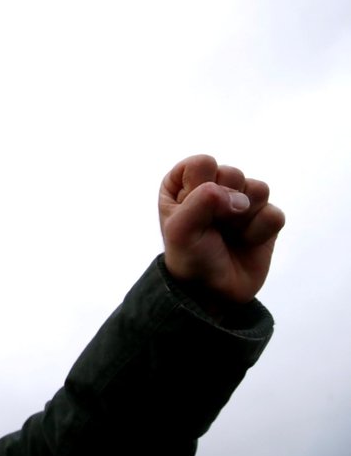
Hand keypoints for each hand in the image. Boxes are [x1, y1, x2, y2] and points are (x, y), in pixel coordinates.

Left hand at [159, 155, 284, 309]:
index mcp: (182, 183)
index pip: (201, 163)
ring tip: (229, 234)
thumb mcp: (179, 230)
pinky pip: (275, 214)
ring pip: (259, 189)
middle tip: (214, 226)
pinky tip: (246, 243)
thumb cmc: (189, 256)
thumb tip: (237, 195)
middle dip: (224, 203)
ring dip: (243, 218)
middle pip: (233, 172)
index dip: (200, 189)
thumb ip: (200, 202)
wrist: (211, 292)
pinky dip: (260, 232)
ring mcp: (241, 201)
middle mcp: (212, 186)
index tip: (191, 212)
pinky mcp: (264, 219)